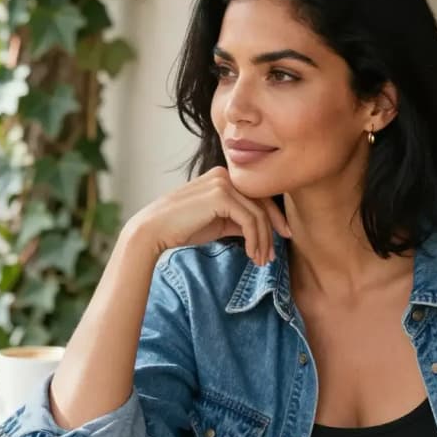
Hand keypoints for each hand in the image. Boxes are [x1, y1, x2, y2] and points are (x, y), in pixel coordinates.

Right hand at [129, 167, 290, 267]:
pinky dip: (254, 240)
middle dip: (272, 231)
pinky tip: (251, 254)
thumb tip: (258, 230)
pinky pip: (249, 220)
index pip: (257, 196)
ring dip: (263, 241)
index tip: (281, 238)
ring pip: (258, 214)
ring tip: (261, 261)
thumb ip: (237, 221)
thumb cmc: (182, 228)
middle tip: (272, 256)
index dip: (273, 218)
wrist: (155, 230)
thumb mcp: (217, 223)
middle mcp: (225, 175)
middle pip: (262, 203)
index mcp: (223, 177)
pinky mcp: (220, 196)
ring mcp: (223, 183)